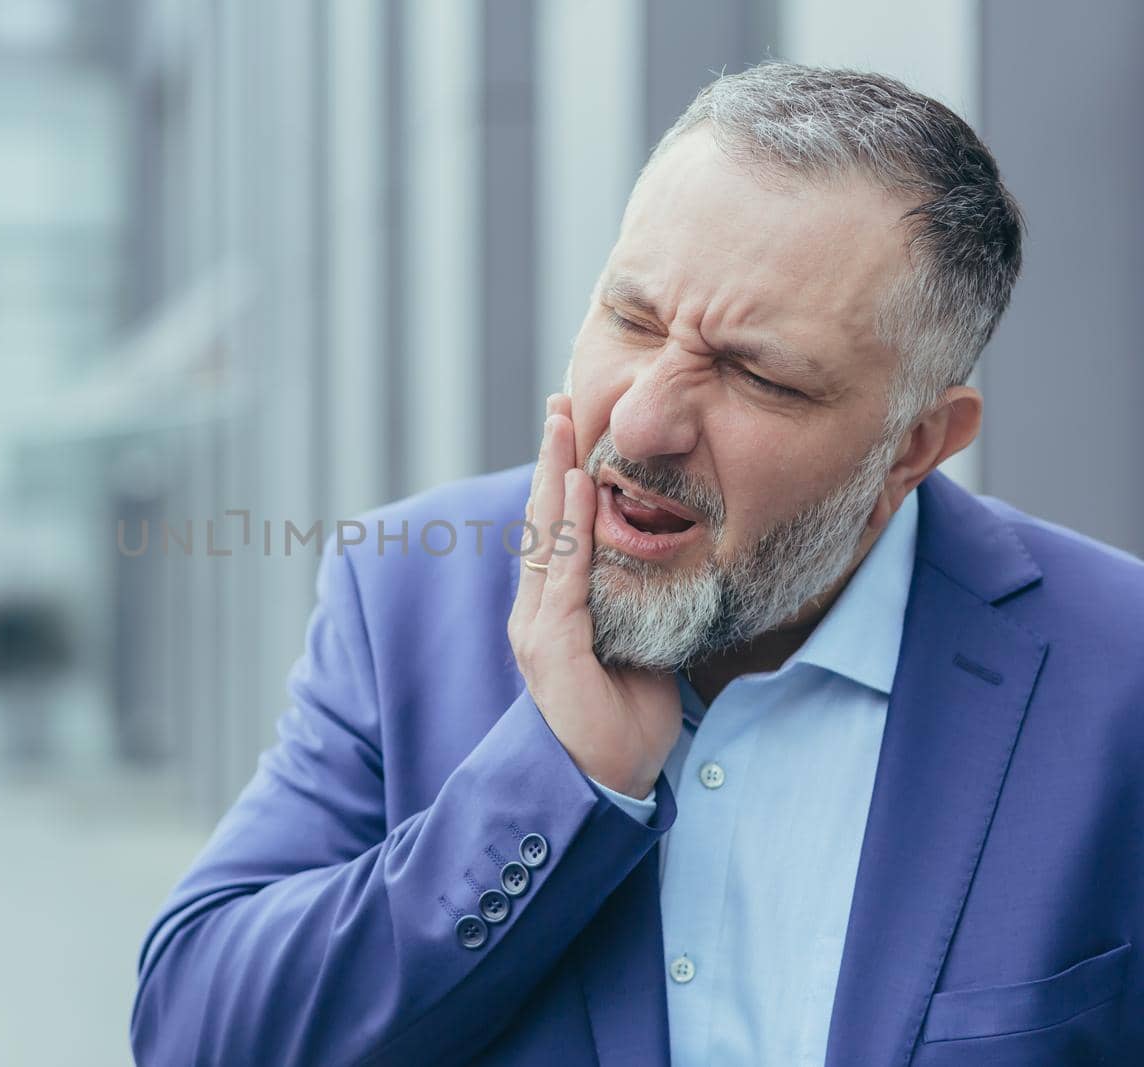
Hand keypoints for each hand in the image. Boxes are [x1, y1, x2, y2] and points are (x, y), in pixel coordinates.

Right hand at [506, 394, 682, 799]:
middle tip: (561, 401)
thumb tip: (671, 570)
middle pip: (544, 520)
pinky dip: (572, 527)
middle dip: (552, 458)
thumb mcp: (639, 650)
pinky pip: (565, 574)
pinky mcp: (550, 648)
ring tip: (563, 424)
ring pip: (547, 535)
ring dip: (556, 475)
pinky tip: (583, 487)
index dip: (565, 476)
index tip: (574, 427)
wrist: (604, 785)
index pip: (559, 531)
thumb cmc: (625, 724)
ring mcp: (538, 627)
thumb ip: (639, 608)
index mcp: (556, 611)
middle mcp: (537, 611)